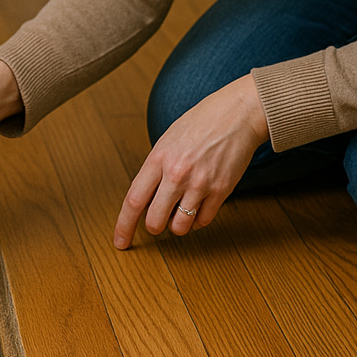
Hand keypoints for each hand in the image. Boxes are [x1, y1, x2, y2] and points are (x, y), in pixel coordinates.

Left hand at [113, 73, 268, 247]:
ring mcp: (200, 183)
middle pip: (154, 221)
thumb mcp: (167, 141)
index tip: (120, 242)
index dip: (124, 226)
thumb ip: (155, 169)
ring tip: (181, 210)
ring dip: (178, 225)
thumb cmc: (200, 124)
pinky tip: (199, 206)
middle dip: (154, 227)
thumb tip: (145, 199)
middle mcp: (177, 173)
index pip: (133, 201)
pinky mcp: (221, 190)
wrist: (236, 114)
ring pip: (180, 227)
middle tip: (158, 220)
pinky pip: (203, 221)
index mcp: (158, 159)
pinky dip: (198, 219)